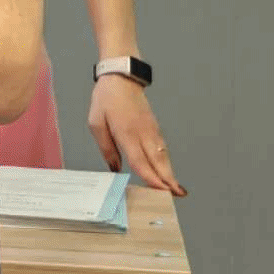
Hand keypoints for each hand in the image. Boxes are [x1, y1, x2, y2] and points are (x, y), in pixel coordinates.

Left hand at [88, 75, 183, 195]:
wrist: (121, 78)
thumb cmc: (106, 100)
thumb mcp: (96, 123)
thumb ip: (106, 147)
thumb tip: (115, 168)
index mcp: (126, 133)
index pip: (140, 160)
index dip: (150, 177)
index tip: (160, 190)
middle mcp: (143, 133)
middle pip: (157, 161)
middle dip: (168, 180)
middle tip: (177, 196)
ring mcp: (152, 130)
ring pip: (163, 156)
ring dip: (170, 173)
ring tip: (176, 189)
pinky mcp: (155, 127)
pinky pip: (162, 148)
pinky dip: (167, 162)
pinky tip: (168, 171)